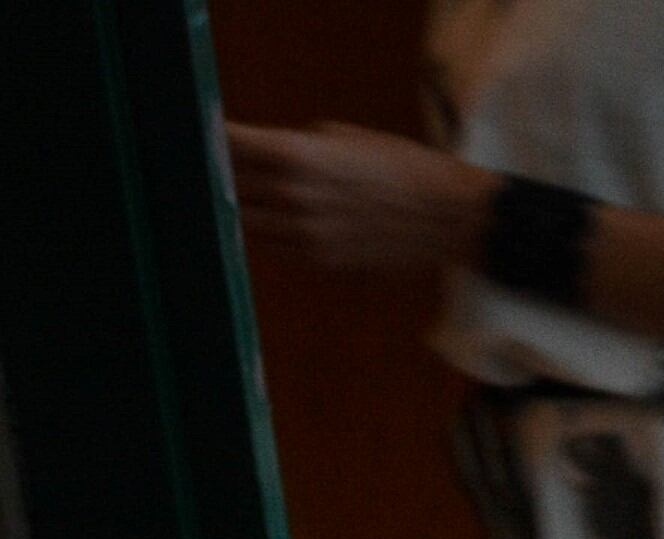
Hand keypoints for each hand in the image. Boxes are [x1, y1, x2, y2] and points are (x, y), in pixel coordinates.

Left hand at [223, 120, 497, 271]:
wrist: (451, 216)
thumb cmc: (404, 168)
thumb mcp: (346, 138)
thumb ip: (298, 146)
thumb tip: (262, 155)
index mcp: (297, 154)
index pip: (227, 143)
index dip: (205, 136)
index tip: (191, 133)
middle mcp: (294, 194)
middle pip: (225, 182)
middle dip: (215, 173)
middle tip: (205, 168)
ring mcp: (305, 232)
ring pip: (243, 219)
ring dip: (237, 206)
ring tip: (230, 197)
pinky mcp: (320, 259)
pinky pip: (275, 245)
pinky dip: (269, 232)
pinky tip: (274, 220)